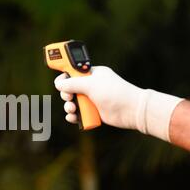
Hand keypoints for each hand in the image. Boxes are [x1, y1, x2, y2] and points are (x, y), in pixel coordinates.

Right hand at [54, 66, 182, 141]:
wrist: (131, 110)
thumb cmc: (114, 93)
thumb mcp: (91, 84)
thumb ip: (72, 83)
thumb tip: (58, 84)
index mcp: (92, 74)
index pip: (73, 72)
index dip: (64, 75)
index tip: (58, 81)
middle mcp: (91, 86)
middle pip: (70, 89)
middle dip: (66, 94)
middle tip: (69, 98)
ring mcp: (92, 99)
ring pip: (73, 102)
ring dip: (69, 107)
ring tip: (72, 110)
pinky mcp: (94, 112)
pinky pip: (78, 113)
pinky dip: (74, 116)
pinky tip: (73, 117)